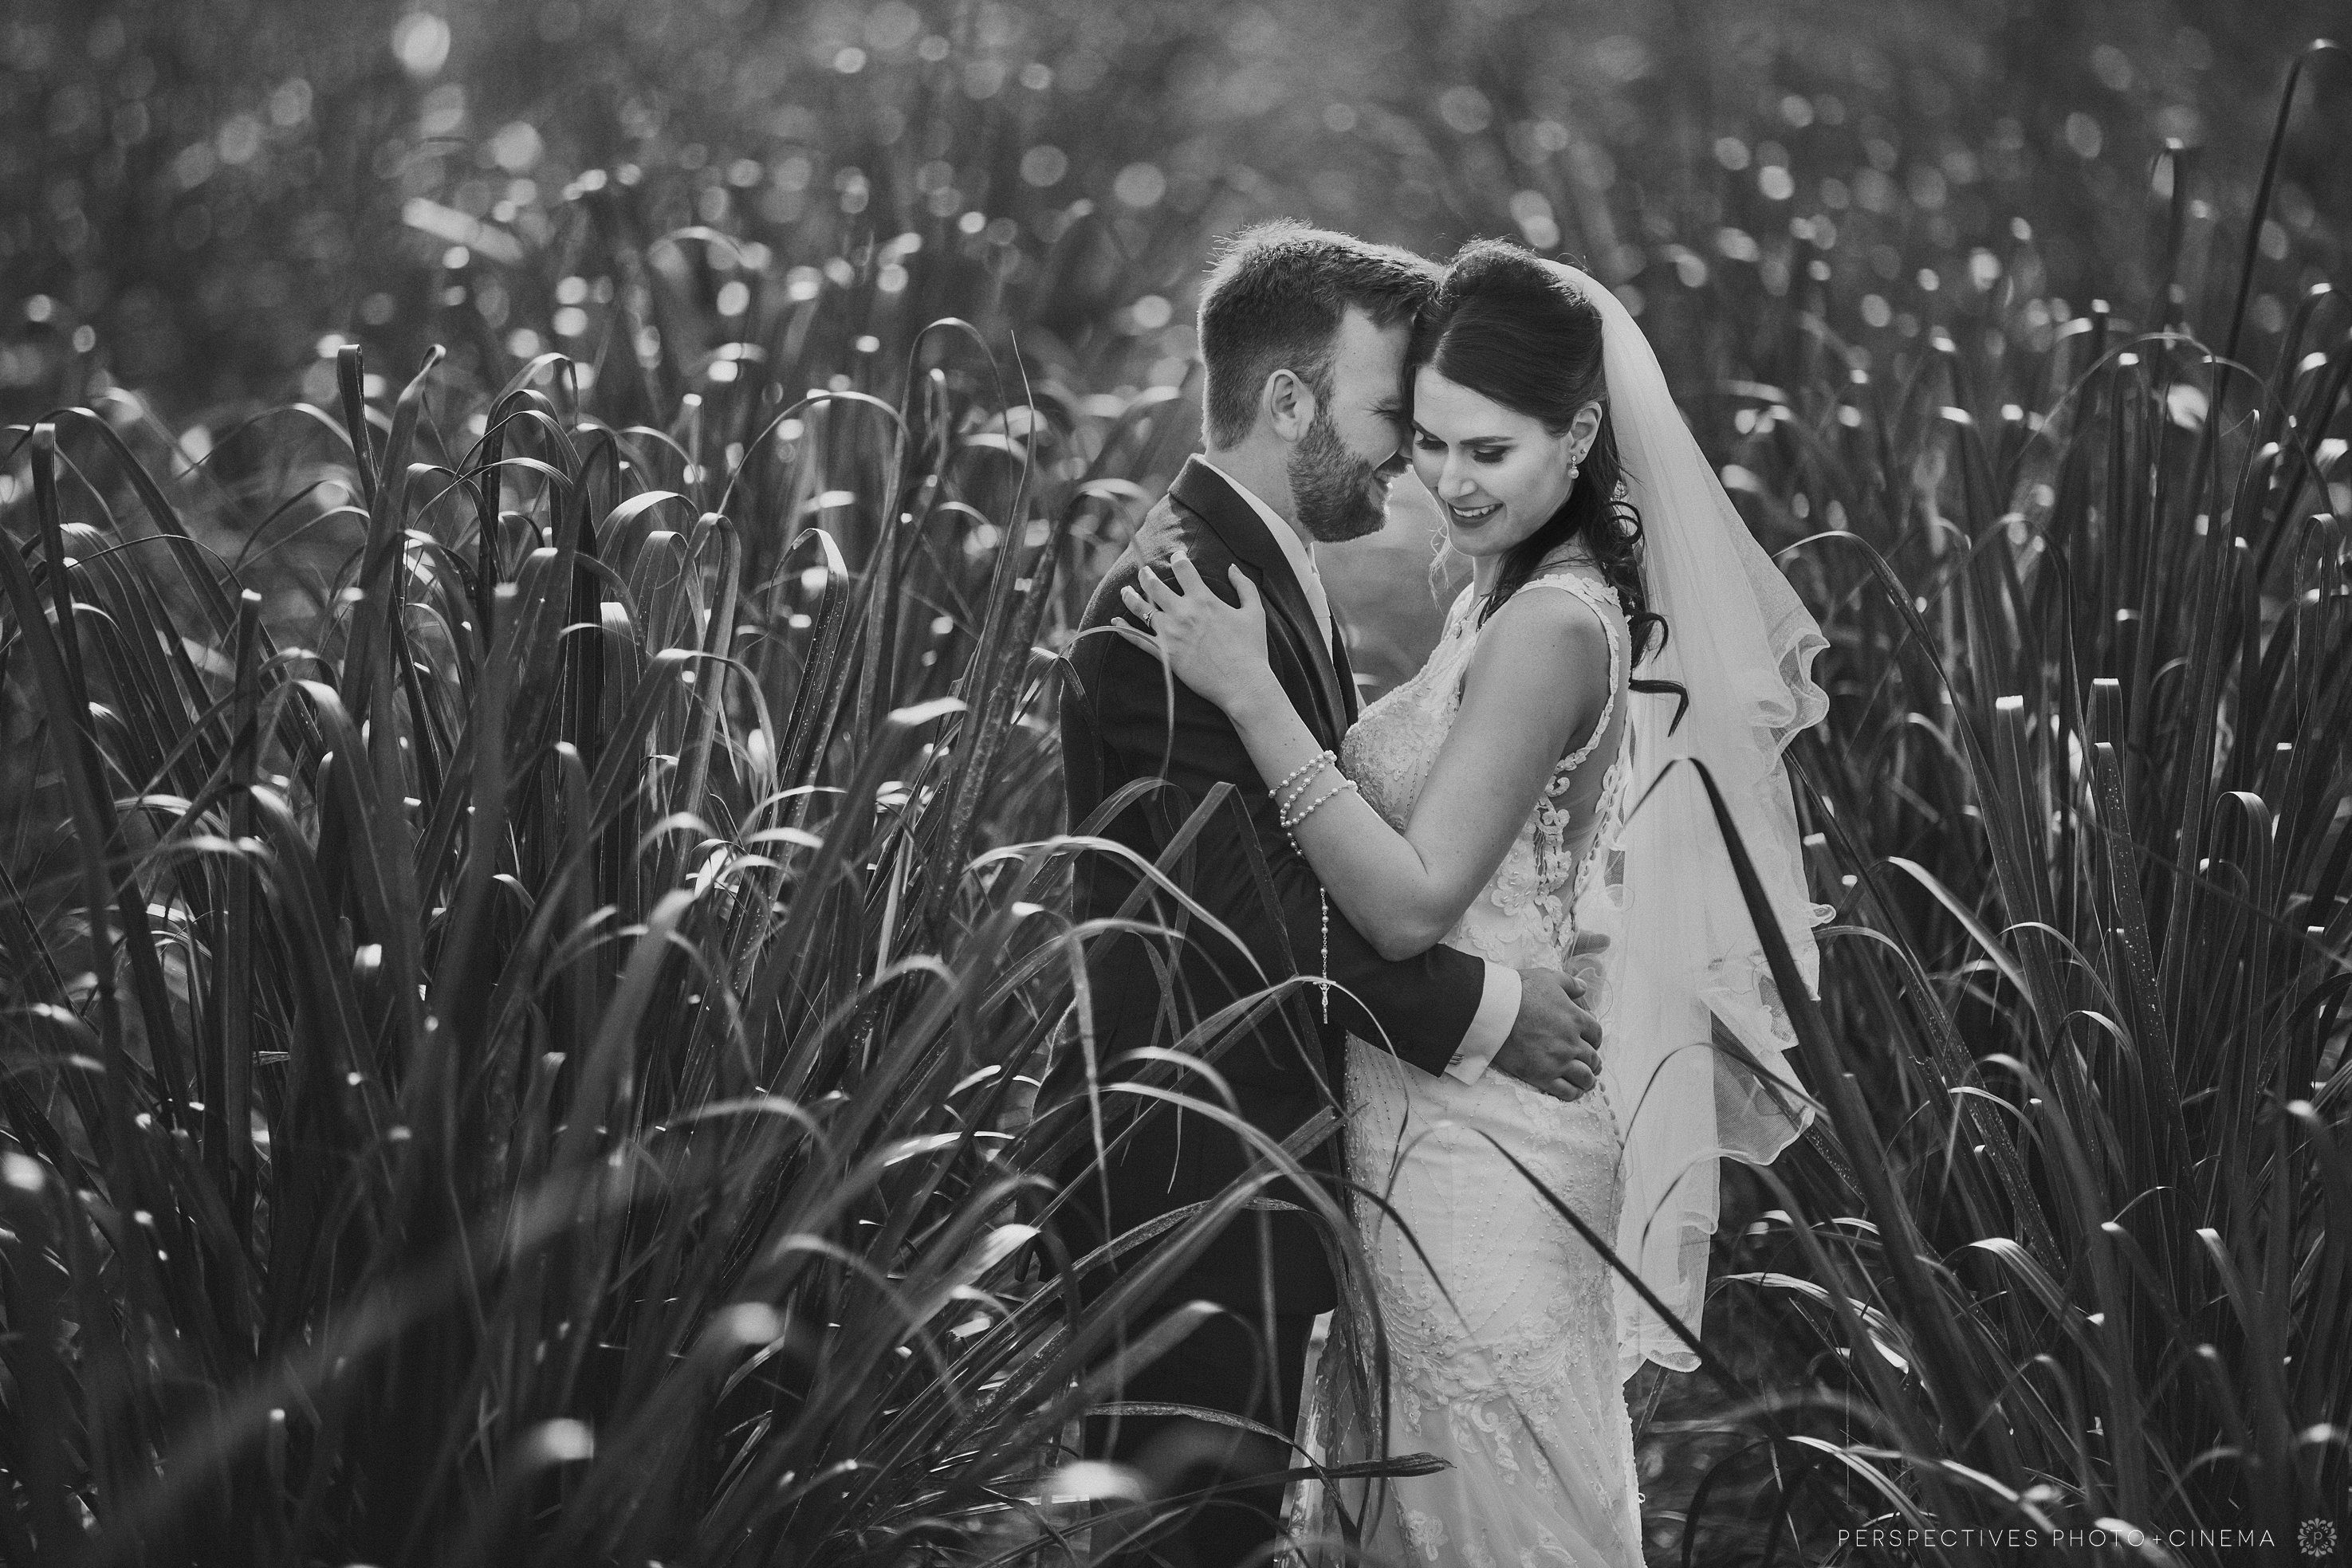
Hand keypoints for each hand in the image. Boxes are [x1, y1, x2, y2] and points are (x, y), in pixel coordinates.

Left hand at [1109, 550, 1274, 713]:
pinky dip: (1123, 630)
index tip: (1175, 556)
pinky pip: (1138, 639)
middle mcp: (1183, 612)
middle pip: (1155, 586)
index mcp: (1203, 599)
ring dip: (1130, 597)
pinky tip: (1113, 623)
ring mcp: (1171, 634)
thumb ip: (1244, 586)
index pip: (1183, 569)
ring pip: (1141, 609)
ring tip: (1124, 591)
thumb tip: (1232, 567)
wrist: (1242, 683)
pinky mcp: (1165, 654)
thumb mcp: (1254, 612)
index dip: (1177, 559)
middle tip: (1143, 571)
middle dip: (1146, 575)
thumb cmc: (1252, 649)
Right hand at [1490, 968, 1602, 1102]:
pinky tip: (1574, 1092)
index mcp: (1576, 1019)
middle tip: (1591, 1063)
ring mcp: (1558, 1061)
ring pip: (1584, 1077)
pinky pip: (1566, 1091)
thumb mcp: (1548, 977)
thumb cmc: (1519, 991)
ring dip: (1588, 1080)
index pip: (1597, 1034)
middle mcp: (1571, 1042)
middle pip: (1592, 1057)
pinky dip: (1574, 1093)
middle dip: (1593, 1061)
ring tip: (1586, 1081)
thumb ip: (1570, 983)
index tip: (1590, 1042)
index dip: (1595, 1039)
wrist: (1493, 1010)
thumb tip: (1584, 988)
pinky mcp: (1542, 1076)